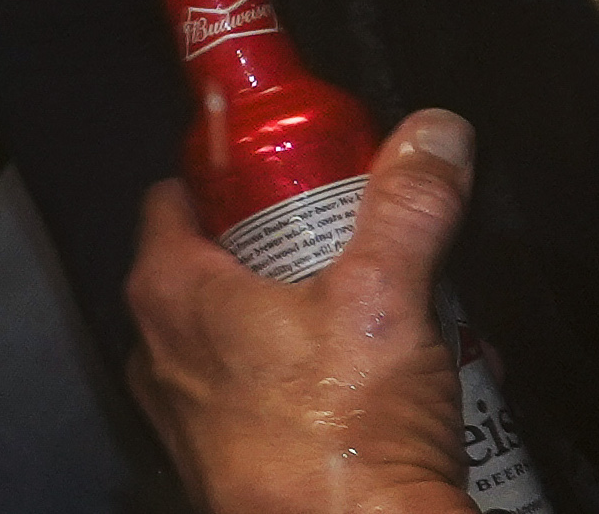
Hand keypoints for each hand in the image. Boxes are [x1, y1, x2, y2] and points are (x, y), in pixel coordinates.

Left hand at [127, 111, 481, 513]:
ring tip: (386, 321)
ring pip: (249, 340)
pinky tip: (388, 391)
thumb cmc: (342, 429)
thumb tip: (437, 131)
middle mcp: (161, 354)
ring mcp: (188, 419)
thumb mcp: (386, 297)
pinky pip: (266, 404)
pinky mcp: (227, 467)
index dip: (232, 172)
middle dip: (290, 251)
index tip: (291, 165)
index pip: (177, 196)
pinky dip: (316, 388)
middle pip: (220, 267)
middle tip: (355, 243)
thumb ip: (410, 205)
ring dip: (311, 323)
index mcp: (171, 293)